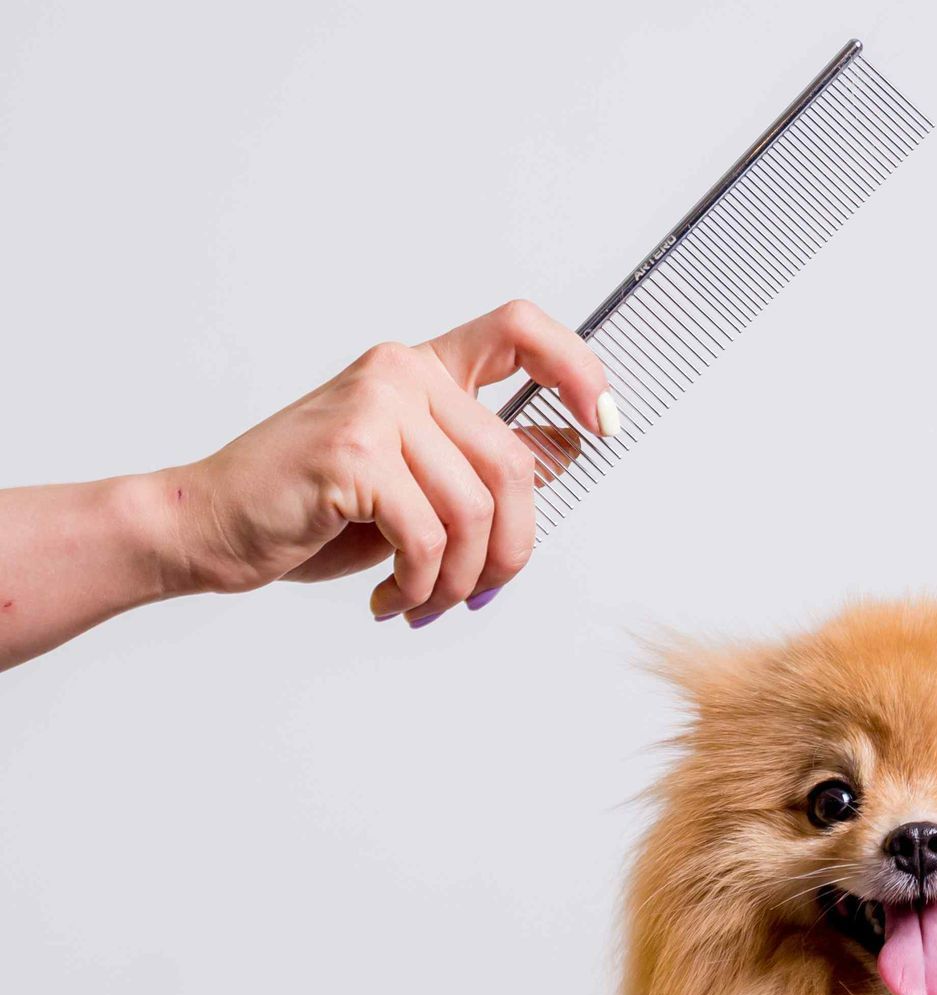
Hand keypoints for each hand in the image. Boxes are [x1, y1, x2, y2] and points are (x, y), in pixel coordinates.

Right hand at [165, 300, 613, 624]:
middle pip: (513, 466)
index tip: (604, 421)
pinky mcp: (353, 453)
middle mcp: (400, 373)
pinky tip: (394, 597)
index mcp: (421, 372)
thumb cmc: (314, 511)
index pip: (518, 332)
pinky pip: (430, 536)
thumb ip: (484, 464)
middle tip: (478, 594)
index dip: (576, 368)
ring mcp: (375, 407)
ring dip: (462, 580)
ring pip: (476, 510)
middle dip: (510, 551)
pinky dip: (422, 584)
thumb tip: (567, 446)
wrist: (213, 526)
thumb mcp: (419, 486)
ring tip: (427, 600)